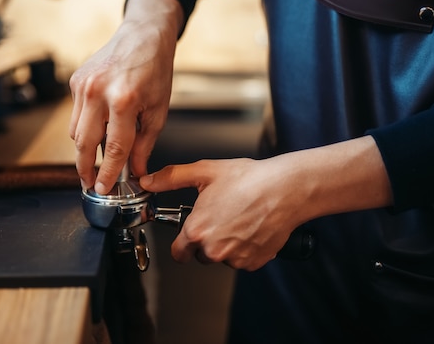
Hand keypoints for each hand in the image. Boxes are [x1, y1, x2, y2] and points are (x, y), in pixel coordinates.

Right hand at [69, 0, 184, 193]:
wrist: (143, 36)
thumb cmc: (155, 70)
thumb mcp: (158, 110)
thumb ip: (144, 144)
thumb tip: (135, 170)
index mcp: (123, 100)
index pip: (113, 148)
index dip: (108, 173)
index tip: (104, 189)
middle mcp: (98, 92)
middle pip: (84, 144)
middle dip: (85, 169)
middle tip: (90, 183)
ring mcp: (82, 85)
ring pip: (75, 131)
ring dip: (83, 151)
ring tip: (93, 163)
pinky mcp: (75, 81)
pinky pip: (75, 115)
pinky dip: (84, 127)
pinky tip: (96, 130)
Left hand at [140, 136, 392, 270]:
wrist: (285, 190)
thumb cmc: (248, 179)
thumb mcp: (204, 172)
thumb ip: (171, 178)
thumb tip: (148, 181)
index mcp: (197, 230)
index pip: (178, 253)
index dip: (183, 243)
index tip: (190, 235)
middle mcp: (214, 249)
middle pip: (200, 255)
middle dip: (207, 241)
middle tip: (220, 218)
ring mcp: (235, 258)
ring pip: (223, 258)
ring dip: (227, 245)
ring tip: (239, 219)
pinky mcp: (254, 262)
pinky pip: (243, 260)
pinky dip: (245, 248)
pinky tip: (251, 227)